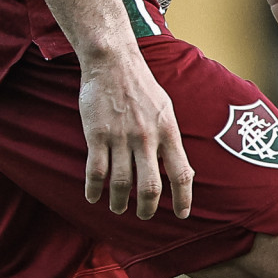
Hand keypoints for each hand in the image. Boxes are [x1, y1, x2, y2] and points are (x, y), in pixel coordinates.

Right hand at [79, 51, 194, 218]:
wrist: (113, 63)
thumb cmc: (142, 86)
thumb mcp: (166, 109)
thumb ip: (171, 139)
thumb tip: (182, 169)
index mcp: (168, 131)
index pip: (181, 174)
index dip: (183, 198)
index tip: (181, 214)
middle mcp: (146, 138)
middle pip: (149, 186)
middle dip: (147, 208)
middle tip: (143, 215)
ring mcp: (121, 138)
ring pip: (120, 183)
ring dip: (119, 201)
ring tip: (118, 208)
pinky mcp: (97, 135)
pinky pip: (96, 171)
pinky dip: (94, 189)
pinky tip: (93, 197)